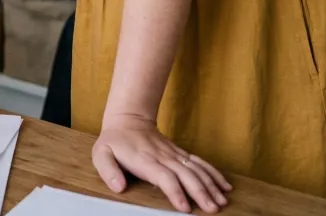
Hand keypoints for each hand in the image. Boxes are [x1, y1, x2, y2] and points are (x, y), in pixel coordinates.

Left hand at [93, 114, 231, 213]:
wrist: (127, 119)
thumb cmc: (114, 141)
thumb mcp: (101, 154)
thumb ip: (108, 171)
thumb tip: (119, 187)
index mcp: (145, 160)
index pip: (164, 177)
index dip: (176, 191)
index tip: (185, 207)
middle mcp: (163, 157)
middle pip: (186, 175)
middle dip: (201, 192)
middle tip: (213, 208)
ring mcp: (173, 154)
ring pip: (196, 169)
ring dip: (210, 184)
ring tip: (222, 200)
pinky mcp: (180, 153)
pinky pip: (199, 163)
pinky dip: (213, 173)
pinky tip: (224, 185)